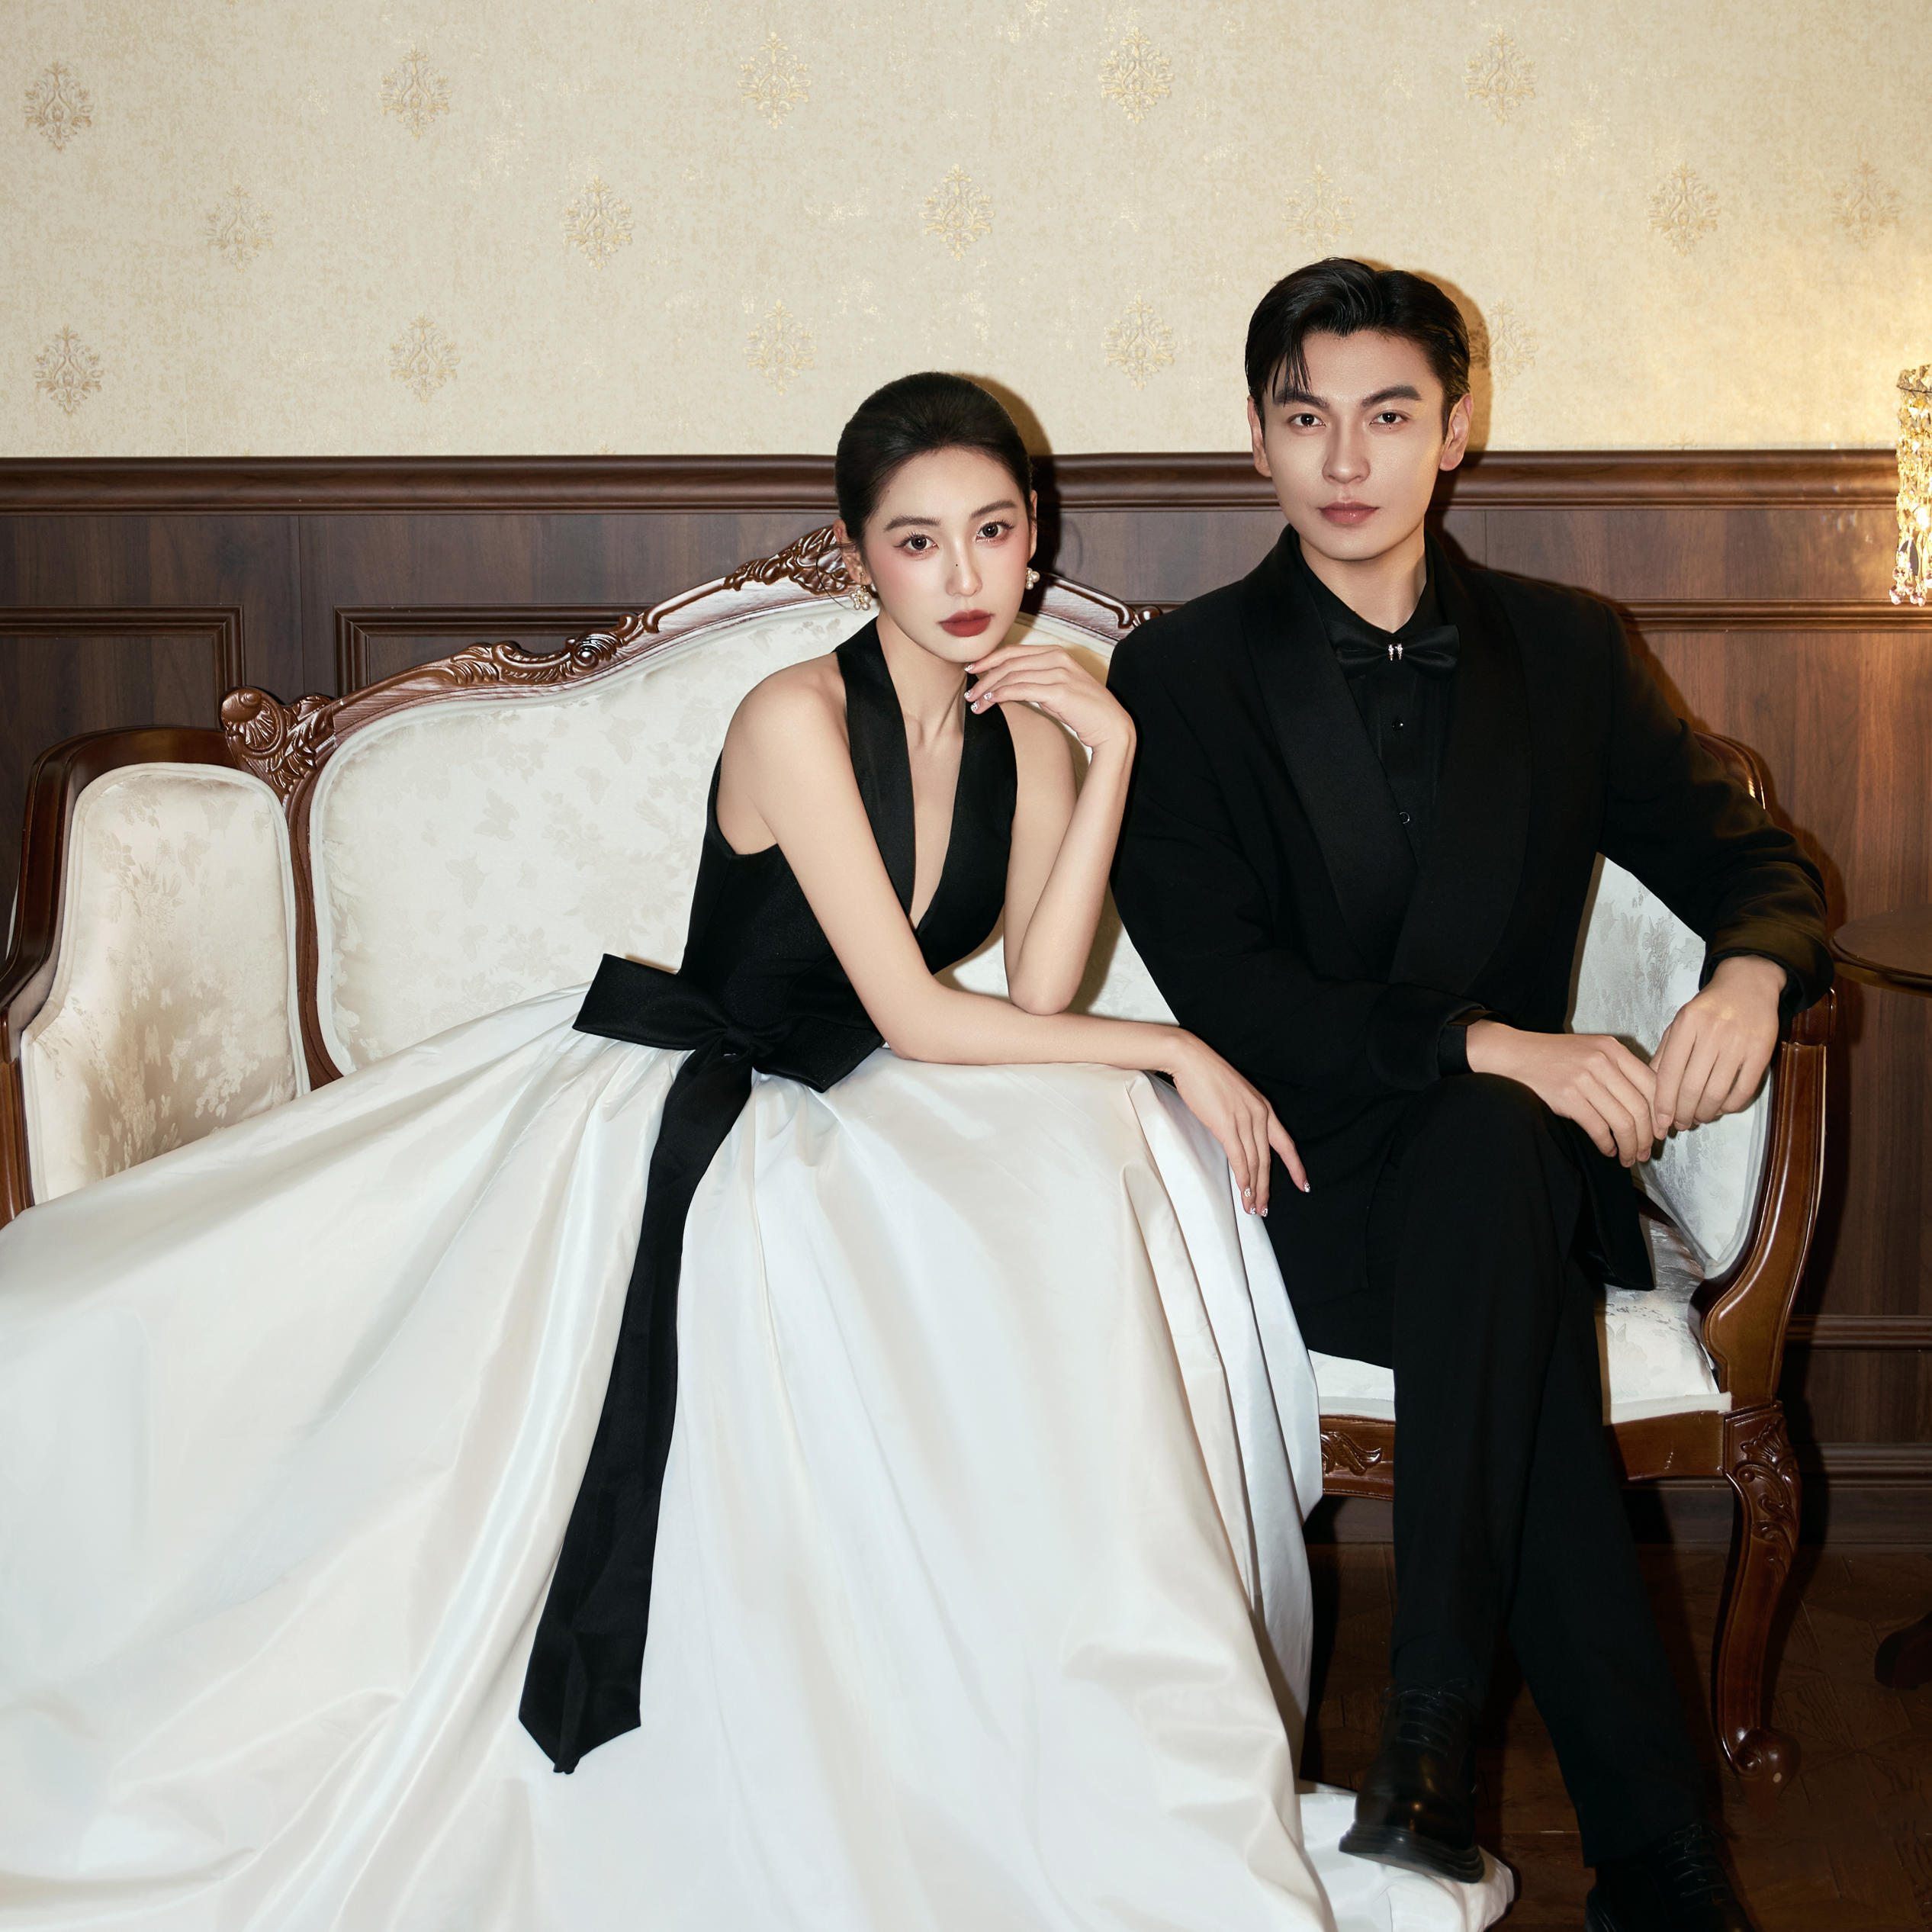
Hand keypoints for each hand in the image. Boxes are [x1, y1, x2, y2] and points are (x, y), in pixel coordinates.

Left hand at [965, 643, 1134, 755]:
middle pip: (1009, 663)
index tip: (972, 670)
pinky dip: (1002, 695)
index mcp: (1056, 653)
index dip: (989, 659)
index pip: (1014, 652)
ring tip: (975, 704)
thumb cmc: (1084, 711)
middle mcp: (1057, 658)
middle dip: (984, 677)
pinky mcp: (1059, 691)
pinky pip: (1022, 690)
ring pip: (1012, 676)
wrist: (1111, 726)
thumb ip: (1037, 681)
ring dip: (989, 690)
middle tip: (969, 692)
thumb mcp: (1058, 689)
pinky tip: (991, 702)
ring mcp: (1059, 673)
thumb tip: (1009, 685)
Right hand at [1167, 1036, 1308, 1213]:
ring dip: (1254, 1188)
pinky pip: (1239, 1158)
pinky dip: (1243, 1178)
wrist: (1191, 1059)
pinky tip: (1244, 1191)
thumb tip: (1238, 1138)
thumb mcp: (1234, 1097)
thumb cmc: (1207, 1076)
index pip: (1285, 1143)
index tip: (1304, 1184)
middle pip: (1268, 1159)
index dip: (1295, 1166)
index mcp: (1264, 1108)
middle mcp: (1259, 1115)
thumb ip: (1242, 1117)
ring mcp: (1245, 1120)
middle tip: (1265, 1207)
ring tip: (1253, 1207)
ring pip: (1255, 1163)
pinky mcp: (1227, 1125)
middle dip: (1268, 1187)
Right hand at [1464, 1021, 1658, 1166]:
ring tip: (1629, 1157)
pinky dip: (1607, 1145)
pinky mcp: (1567, 1097)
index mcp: (1612, 1049)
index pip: (1652, 1084)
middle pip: (1640, 1107)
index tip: (1661, 1131)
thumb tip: (1648, 1104)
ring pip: (1623, 1122)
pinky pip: (1599, 1128)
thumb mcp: (1591, 1050)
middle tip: (1647, 1152)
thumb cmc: (1553, 1056)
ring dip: (1630, 1145)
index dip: (1661, 1113)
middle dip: (1648, 1136)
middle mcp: (1602, 1061)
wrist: (1513, 1054)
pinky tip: (1608, 1150)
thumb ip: (1618, 1069)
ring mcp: (1584, 1079)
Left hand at [1650, 954, 1783, 1136]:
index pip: (1669, 1072)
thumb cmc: (1707, 1009)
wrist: (1748, 985)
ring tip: (1698, 1118)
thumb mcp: (1680, 1023)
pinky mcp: (1761, 1051)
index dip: (1663, 1102)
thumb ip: (1665, 1053)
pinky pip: (1743, 1090)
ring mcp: (1738, 1042)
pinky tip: (1721, 1109)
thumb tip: (1651, 1090)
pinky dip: (1730, 1107)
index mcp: (1686, 1024)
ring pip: (1717, 1092)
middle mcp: (1711, 1032)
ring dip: (1705, 1114)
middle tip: (1680, 1124)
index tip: (1660, 1121)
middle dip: (1683, 1113)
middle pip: (1692, 1087)